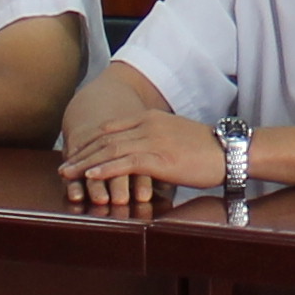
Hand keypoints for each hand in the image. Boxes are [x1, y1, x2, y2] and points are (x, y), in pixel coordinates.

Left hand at [60, 109, 227, 209]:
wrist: (230, 150)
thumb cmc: (207, 149)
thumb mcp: (176, 137)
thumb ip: (156, 140)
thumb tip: (141, 155)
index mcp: (151, 117)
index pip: (111, 128)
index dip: (90, 141)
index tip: (75, 154)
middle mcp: (148, 124)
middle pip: (105, 138)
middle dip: (81, 153)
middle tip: (63, 166)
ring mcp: (152, 140)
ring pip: (109, 150)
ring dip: (85, 163)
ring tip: (68, 174)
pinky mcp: (158, 157)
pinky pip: (124, 163)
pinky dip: (104, 170)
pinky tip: (90, 177)